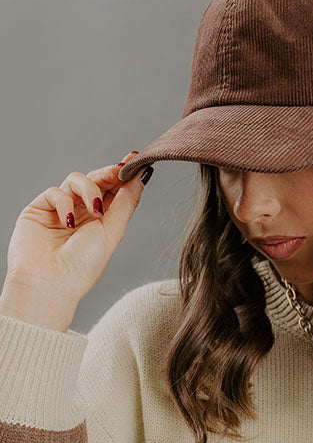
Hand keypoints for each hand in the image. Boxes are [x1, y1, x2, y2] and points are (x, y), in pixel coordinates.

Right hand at [3, 151, 152, 305]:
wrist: (50, 283)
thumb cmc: (83, 265)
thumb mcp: (113, 230)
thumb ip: (127, 201)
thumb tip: (143, 174)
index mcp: (103, 219)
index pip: (115, 189)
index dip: (125, 174)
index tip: (137, 159)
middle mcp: (82, 212)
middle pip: (97, 180)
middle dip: (110, 173)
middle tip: (120, 170)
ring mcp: (60, 209)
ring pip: (76, 179)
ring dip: (89, 189)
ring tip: (94, 210)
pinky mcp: (39, 209)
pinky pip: (55, 192)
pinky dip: (64, 203)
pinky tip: (69, 222)